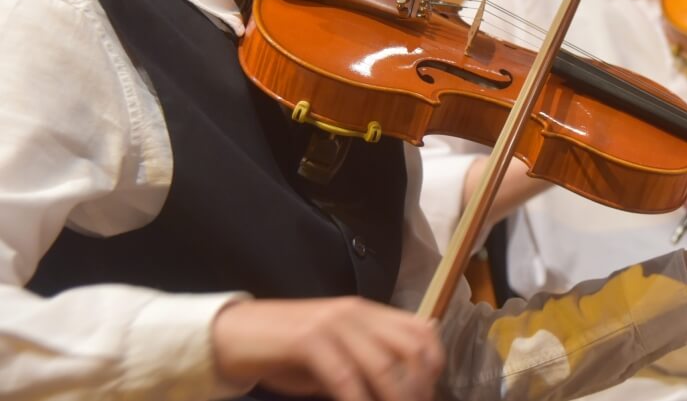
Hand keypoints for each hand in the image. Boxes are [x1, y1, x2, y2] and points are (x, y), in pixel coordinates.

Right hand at [212, 296, 444, 400]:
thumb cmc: (288, 351)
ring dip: (394, 399)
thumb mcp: (337, 353)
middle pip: (410, 350)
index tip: (427, 396)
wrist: (236, 335)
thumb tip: (405, 386)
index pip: (421, 332)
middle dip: (418, 390)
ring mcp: (333, 324)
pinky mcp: (308, 341)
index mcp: (368, 313)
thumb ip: (368, 362)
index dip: (433, 366)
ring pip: (383, 366)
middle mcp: (356, 313)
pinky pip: (345, 377)